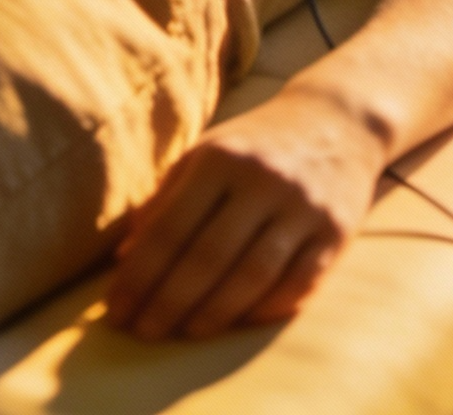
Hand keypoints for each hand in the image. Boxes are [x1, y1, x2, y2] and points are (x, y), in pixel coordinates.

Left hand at [105, 82, 388, 340]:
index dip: (139, 275)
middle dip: (168, 302)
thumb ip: (164, 200)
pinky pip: (297, 285)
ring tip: (183, 333)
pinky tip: (238, 322)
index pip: (170, 228)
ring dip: (213, 315)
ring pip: (251, 277)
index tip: (115, 310)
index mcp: (219, 157)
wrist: (336, 119)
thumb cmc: (254, 144)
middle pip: (207, 257)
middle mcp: (260, 179)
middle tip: (141, 332)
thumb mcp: (205, 153)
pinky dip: (264, 309)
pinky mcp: (335, 231)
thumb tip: (124, 259)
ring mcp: (301, 207)